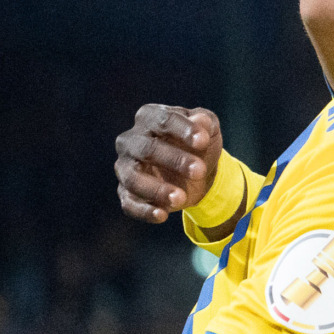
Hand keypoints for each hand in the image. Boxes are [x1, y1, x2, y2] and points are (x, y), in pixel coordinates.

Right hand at [115, 104, 222, 223]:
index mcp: (149, 117)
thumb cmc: (198, 143)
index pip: (163, 120)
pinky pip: (129, 203)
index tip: (204, 141)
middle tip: (200, 171)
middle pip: (147, 148)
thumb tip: (200, 121)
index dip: (183, 130)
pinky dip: (144, 210)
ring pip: (133, 178)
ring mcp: (125, 167)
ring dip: (157, 189)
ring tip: (181, 198)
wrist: (198, 171)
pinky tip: (162, 215)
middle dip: (175, 159)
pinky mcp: (126, 192)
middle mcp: (131, 141)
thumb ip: (205, 122)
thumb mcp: (208, 130)